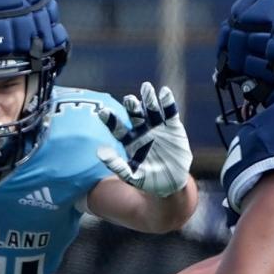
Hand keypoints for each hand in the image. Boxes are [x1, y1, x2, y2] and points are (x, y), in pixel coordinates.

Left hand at [95, 81, 192, 197]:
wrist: (172, 185)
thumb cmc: (148, 181)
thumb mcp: (131, 176)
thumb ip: (116, 164)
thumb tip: (99, 152)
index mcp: (129, 141)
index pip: (117, 128)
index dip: (110, 120)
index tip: (102, 112)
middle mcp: (142, 131)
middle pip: (135, 115)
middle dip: (132, 107)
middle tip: (128, 99)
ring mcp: (158, 128)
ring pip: (152, 110)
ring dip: (149, 99)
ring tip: (146, 87)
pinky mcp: (173, 128)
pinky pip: (170, 113)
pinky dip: (168, 103)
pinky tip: (165, 92)